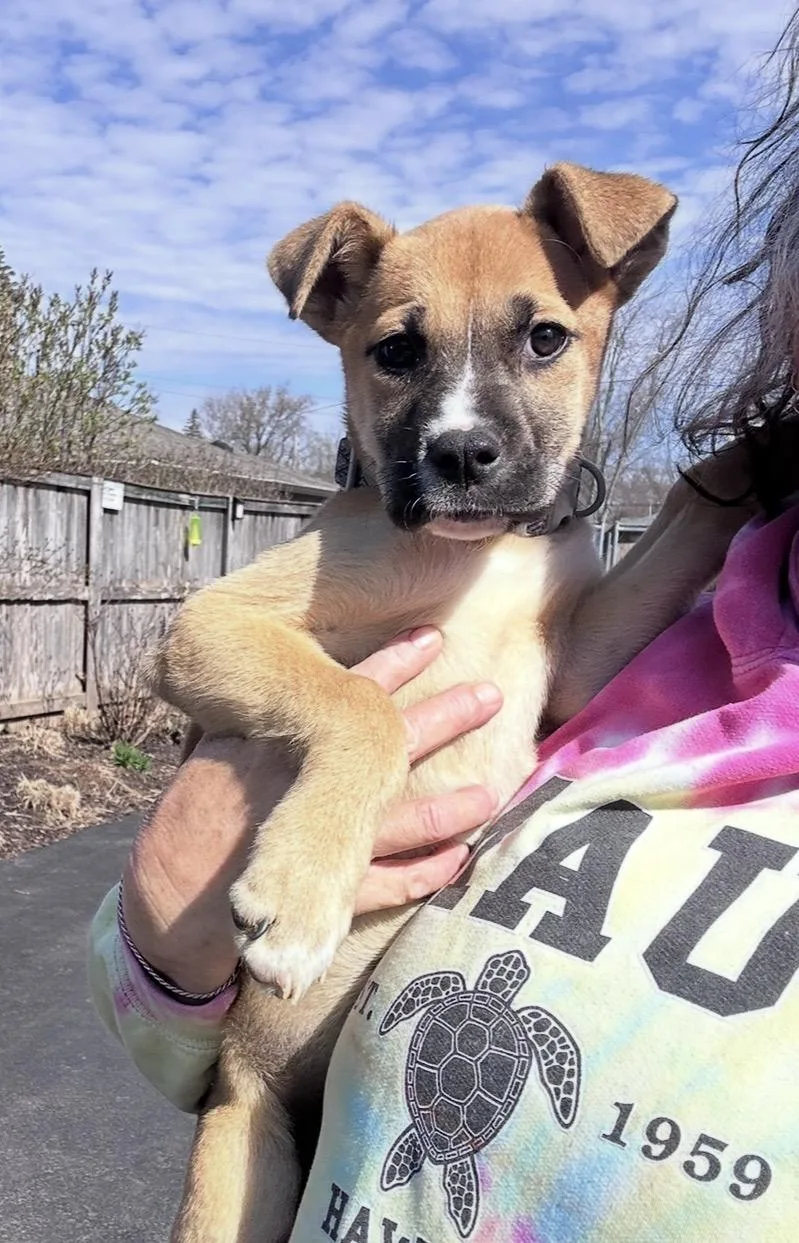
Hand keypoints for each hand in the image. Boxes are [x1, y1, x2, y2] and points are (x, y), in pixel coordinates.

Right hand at [121, 627, 501, 993]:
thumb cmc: (198, 814)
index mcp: (277, 745)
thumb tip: (309, 688)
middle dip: (444, 718)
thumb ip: (264, 725)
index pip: (345, 694)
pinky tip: (457, 860)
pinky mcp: (324, 897)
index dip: (394, 662)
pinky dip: (423, 874)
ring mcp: (317, 845)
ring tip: (493, 789)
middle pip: (389, 748)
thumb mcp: (224, 752)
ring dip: (450, 807)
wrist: (168, 898)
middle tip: (491, 693)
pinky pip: (385, 884)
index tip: (432, 634)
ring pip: (399, 820)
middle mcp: (304, 789)